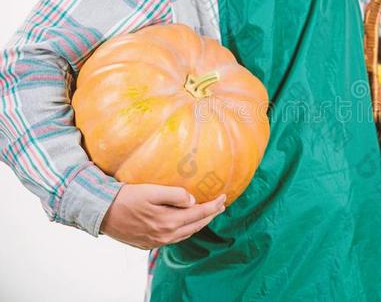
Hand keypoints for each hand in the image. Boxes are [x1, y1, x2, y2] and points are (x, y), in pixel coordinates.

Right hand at [101, 184, 225, 248]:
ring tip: (208, 213)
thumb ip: (175, 195)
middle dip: (211, 215)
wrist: (101, 213)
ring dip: (199, 223)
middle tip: (221, 205)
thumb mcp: (151, 191)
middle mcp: (165, 235)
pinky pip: (175, 238)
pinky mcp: (149, 243)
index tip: (224, 197)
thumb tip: (192, 200)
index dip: (214, 206)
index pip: (199, 213)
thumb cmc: (126, 198)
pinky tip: (187, 223)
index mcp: (169, 222)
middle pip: (196, 225)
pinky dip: (186, 230)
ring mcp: (157, 241)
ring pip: (187, 233)